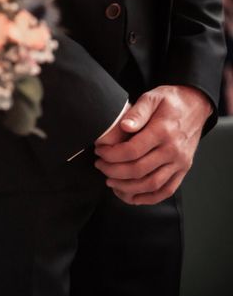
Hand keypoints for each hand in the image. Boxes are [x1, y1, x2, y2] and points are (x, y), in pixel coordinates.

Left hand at [95, 85, 211, 204]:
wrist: (196, 106)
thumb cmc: (170, 102)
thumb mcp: (152, 98)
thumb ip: (137, 112)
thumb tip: (123, 126)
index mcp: (163, 131)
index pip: (131, 151)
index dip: (111, 155)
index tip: (99, 151)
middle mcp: (173, 150)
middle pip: (138, 170)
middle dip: (113, 171)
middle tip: (100, 166)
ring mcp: (179, 163)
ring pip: (150, 184)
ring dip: (126, 187)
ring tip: (110, 181)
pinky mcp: (183, 170)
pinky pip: (166, 190)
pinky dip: (147, 198)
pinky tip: (130, 196)